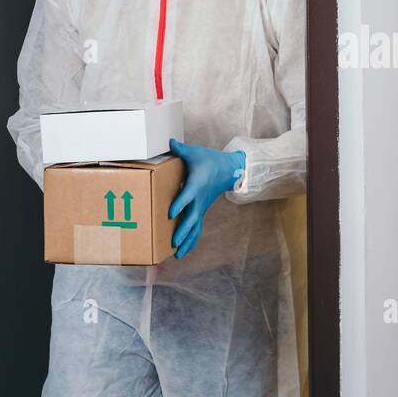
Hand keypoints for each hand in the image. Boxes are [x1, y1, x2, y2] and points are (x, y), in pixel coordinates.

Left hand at [167, 140, 245, 258]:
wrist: (228, 170)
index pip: (187, 196)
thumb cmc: (209, 160)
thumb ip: (180, 149)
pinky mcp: (201, 211)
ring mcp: (201, 207)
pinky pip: (197, 229)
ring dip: (187, 241)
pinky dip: (191, 241)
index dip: (179, 204)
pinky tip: (182, 251)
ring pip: (195, 228)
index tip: (170, 213)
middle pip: (191, 218)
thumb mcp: (194, 152)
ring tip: (177, 254)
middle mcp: (199, 200)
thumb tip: (169, 141)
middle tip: (173, 242)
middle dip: (182, 231)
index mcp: (196, 184)